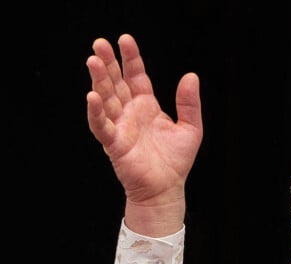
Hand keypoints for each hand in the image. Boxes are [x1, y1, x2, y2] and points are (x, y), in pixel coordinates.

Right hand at [86, 33, 202, 235]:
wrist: (167, 190)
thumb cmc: (176, 163)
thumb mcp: (191, 129)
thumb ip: (189, 103)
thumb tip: (190, 75)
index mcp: (146, 106)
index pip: (136, 76)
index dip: (131, 58)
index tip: (125, 40)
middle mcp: (130, 113)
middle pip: (116, 82)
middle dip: (108, 63)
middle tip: (100, 43)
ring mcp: (120, 127)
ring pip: (106, 99)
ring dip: (98, 80)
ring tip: (93, 60)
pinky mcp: (114, 144)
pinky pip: (101, 126)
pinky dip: (96, 112)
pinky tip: (92, 97)